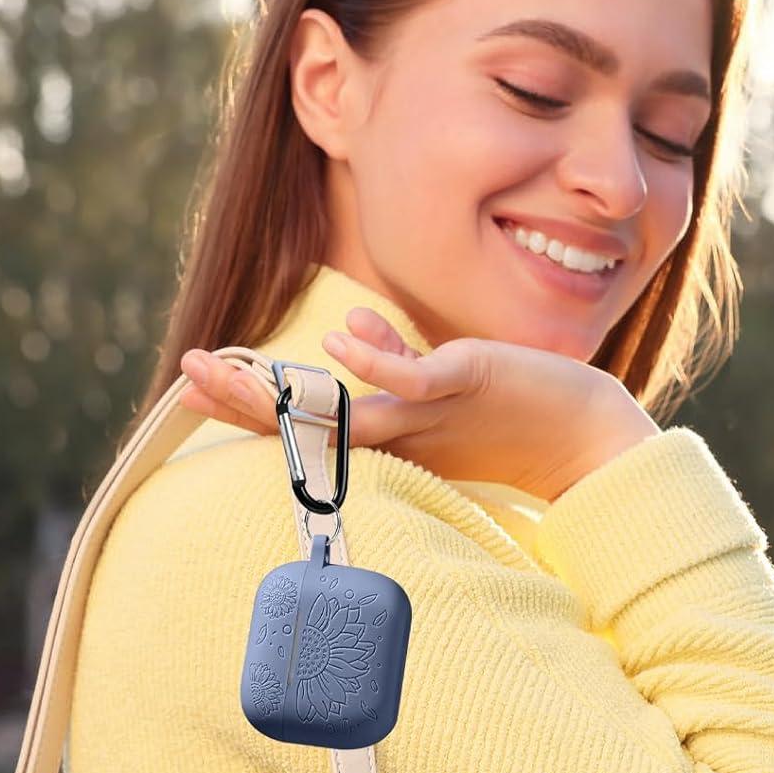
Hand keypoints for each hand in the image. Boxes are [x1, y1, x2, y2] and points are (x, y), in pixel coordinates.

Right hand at [178, 306, 659, 502]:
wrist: (585, 438)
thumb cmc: (511, 418)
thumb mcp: (442, 386)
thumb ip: (394, 362)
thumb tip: (346, 331)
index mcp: (386, 441)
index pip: (303, 424)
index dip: (250, 404)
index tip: (194, 385)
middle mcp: (398, 435)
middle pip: (306, 425)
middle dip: (245, 401)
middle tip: (189, 380)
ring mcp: (428, 415)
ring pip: (343, 413)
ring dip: (285, 395)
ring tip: (231, 372)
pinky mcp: (466, 385)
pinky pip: (413, 378)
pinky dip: (378, 363)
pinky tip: (338, 343)